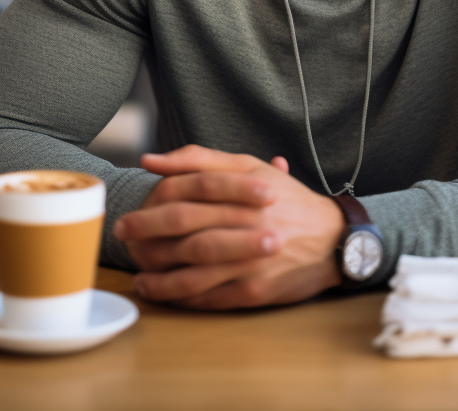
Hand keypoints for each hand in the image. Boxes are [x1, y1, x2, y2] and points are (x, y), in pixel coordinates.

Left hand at [112, 145, 344, 309]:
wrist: (333, 239)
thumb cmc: (285, 200)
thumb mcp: (250, 168)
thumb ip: (200, 160)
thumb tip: (151, 160)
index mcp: (246, 189)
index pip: (191, 192)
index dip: (154, 203)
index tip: (131, 212)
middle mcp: (249, 223)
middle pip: (188, 229)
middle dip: (149, 235)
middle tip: (124, 238)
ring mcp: (252, 260)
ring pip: (195, 269)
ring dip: (160, 277)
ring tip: (140, 278)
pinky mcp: (256, 292)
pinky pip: (210, 297)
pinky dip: (183, 298)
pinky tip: (166, 294)